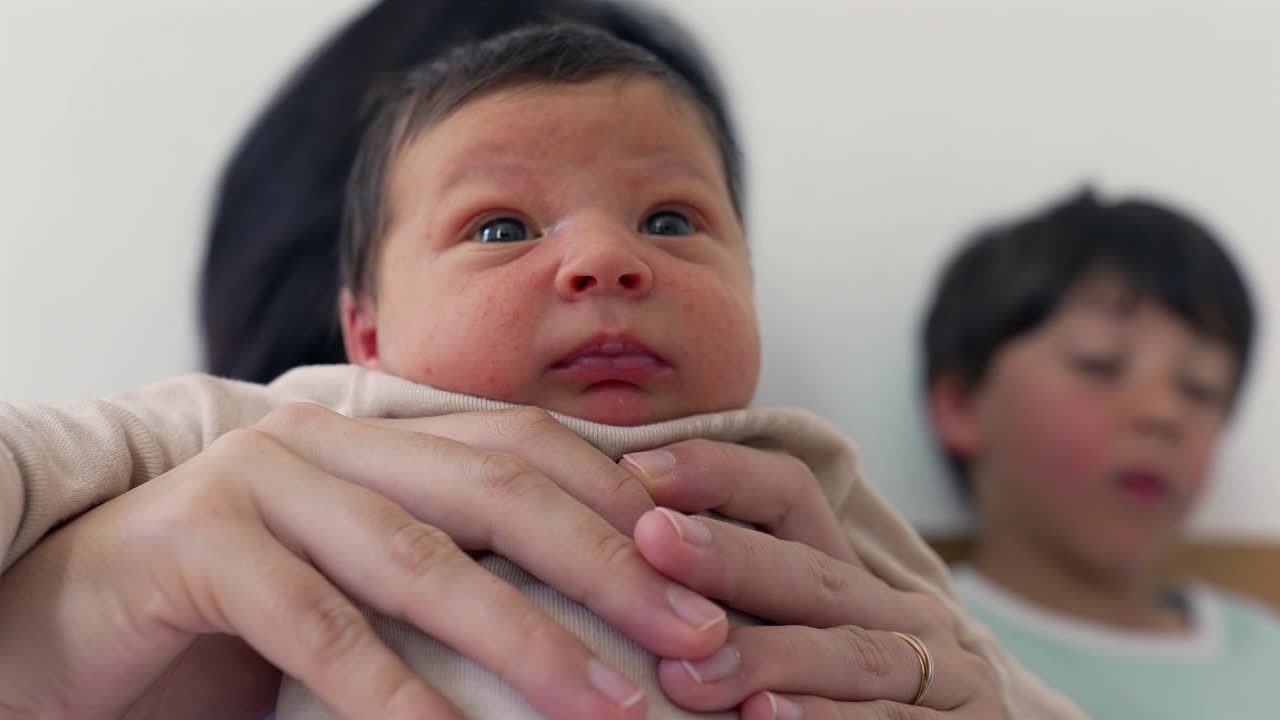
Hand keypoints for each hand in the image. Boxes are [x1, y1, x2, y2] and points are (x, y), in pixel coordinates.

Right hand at [0, 405, 726, 719]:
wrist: (73, 613)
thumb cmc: (238, 606)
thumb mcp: (361, 576)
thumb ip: (452, 570)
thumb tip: (593, 624)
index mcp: (379, 438)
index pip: (528, 448)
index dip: (622, 503)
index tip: (700, 575)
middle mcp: (329, 442)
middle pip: (496, 490)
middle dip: (607, 566)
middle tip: (694, 638)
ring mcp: (261, 482)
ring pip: (417, 558)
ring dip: (526, 639)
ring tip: (612, 709)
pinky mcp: (198, 547)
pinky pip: (318, 628)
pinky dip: (397, 697)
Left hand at [623, 440, 1004, 717]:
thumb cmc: (834, 707)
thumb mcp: (792, 644)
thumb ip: (731, 608)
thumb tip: (623, 556)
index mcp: (850, 578)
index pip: (790, 496)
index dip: (718, 474)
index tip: (636, 472)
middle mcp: (902, 614)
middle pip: (812, 573)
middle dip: (729, 556)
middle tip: (652, 541)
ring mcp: (945, 674)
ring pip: (852, 652)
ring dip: (769, 656)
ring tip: (689, 672)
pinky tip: (766, 717)